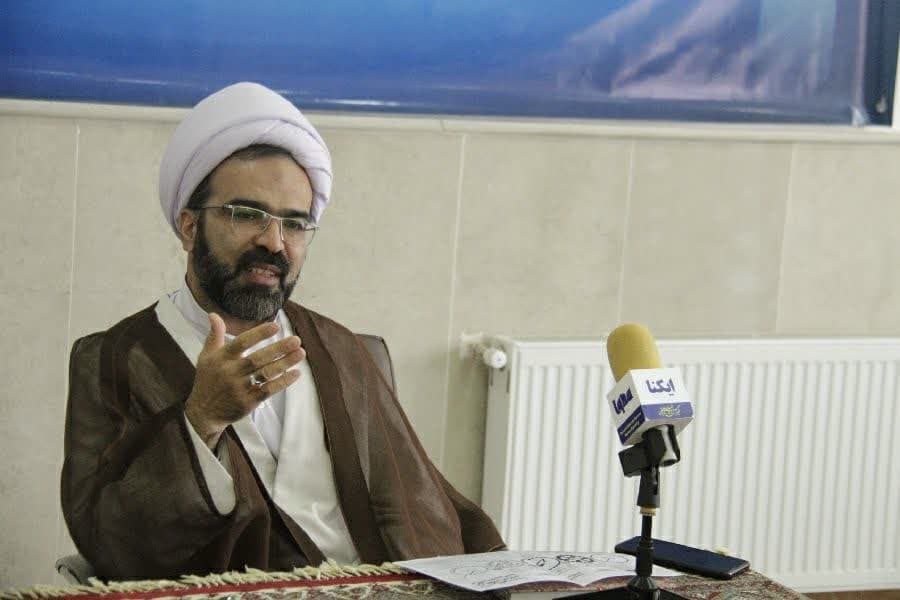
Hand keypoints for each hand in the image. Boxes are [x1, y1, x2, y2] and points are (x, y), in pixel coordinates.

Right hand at [184, 313, 304, 447]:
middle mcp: (230, 372)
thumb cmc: (207, 379)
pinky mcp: (247, 402)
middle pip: (257, 359)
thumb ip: (214, 335)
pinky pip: (268, 390)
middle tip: (296, 340)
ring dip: (285, 363)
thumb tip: (213, 314)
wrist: (203, 412)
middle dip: (278, 349)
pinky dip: (283, 382)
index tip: (276, 326)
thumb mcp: (206, 356)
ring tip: (301, 353)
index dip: (258, 334)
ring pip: (265, 374)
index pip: (241, 343)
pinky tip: (296, 373)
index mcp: (221, 358)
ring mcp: (239, 388)